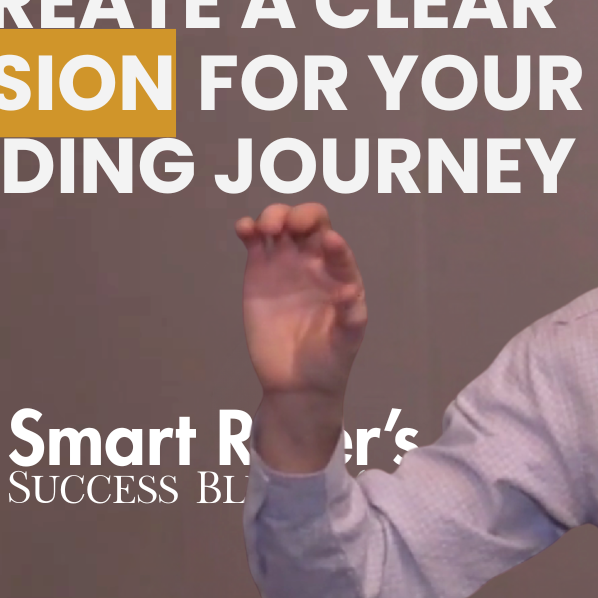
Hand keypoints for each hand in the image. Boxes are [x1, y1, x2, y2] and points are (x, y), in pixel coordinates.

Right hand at [235, 202, 367, 398]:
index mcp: (339, 274)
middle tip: (289, 227)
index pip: (337, 248)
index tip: (327, 242)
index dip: (334, 242)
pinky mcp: (259, 272)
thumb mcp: (347, 341)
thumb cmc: (330, 359)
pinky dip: (249, 229)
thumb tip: (351, 291)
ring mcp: (285, 265)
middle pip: (310, 223)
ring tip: (268, 229)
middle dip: (301, 215)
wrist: (296, 382)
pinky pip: (254, 242)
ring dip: (275, 216)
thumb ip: (351, 317)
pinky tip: (245, 229)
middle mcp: (314, 263)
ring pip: (281, 225)